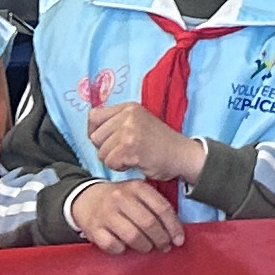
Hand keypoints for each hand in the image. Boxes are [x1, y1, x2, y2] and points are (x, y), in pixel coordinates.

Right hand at [69, 177, 183, 254]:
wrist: (86, 199)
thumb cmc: (120, 200)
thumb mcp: (138, 194)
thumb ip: (156, 207)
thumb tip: (176, 232)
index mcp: (136, 187)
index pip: (162, 208)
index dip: (174, 227)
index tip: (179, 240)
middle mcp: (120, 198)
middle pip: (149, 223)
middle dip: (161, 239)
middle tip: (164, 246)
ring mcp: (106, 213)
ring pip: (133, 236)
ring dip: (145, 246)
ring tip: (147, 247)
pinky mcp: (94, 229)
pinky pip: (114, 246)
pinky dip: (122, 250)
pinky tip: (125, 247)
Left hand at [87, 101, 204, 185]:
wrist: (183, 155)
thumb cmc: (159, 144)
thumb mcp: (138, 123)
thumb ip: (117, 122)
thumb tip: (92, 133)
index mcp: (128, 107)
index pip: (94, 116)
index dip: (96, 132)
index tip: (107, 141)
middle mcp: (128, 115)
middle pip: (95, 137)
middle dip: (105, 149)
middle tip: (124, 152)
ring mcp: (129, 130)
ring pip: (101, 152)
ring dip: (113, 160)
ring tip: (132, 156)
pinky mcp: (131, 146)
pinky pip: (111, 162)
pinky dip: (120, 167)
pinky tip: (135, 162)